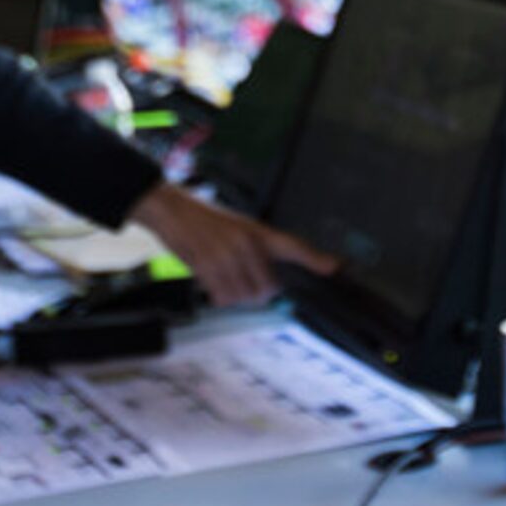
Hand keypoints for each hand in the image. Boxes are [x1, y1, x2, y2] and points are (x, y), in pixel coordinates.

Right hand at [131, 182, 337, 307]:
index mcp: (257, 231)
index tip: (334, 266)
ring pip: (244, 296)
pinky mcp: (206, 264)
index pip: (292, 244)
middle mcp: (246, 243)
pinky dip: (217, 296)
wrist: (171, 209)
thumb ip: (255, 252)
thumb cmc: (203, 220)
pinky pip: (222, 296)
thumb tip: (270, 288)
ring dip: (233, 296)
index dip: (314, 257)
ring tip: (220, 278)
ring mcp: (227, 254)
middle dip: (255, 292)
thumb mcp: (236, 228)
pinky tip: (209, 282)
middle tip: (238, 280)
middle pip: (266, 289)